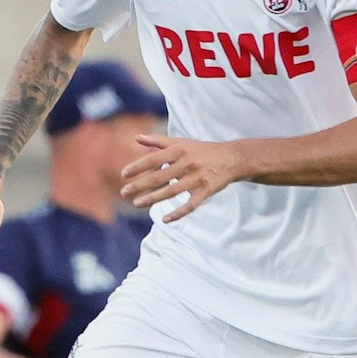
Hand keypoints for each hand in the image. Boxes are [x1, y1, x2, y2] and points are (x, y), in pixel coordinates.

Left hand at [122, 133, 245, 221]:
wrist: (232, 158)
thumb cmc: (202, 150)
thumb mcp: (182, 142)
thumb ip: (158, 141)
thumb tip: (136, 138)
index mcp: (180, 150)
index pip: (154, 158)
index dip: (138, 166)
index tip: (124, 174)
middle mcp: (188, 163)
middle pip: (160, 176)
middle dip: (140, 185)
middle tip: (124, 192)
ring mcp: (197, 178)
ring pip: (172, 191)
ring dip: (153, 198)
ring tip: (137, 203)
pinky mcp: (206, 191)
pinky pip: (190, 205)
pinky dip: (178, 212)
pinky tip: (165, 219)